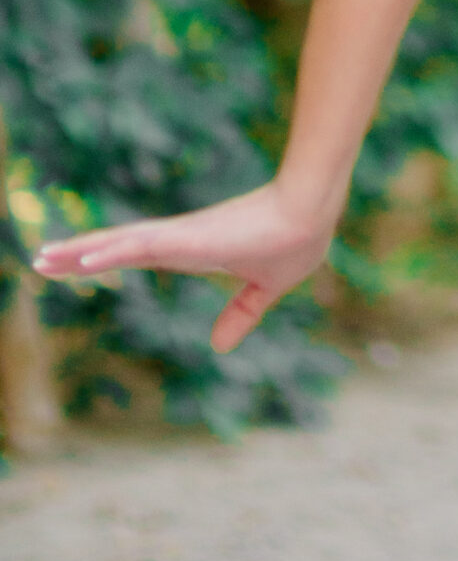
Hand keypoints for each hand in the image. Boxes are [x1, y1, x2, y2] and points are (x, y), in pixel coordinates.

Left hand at [33, 180, 335, 353]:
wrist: (312, 213)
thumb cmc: (295, 240)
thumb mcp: (267, 287)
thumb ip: (242, 312)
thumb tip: (218, 347)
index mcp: (195, 250)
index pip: (138, 254)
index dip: (107, 257)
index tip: (76, 262)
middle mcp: (180, 241)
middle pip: (118, 247)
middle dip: (79, 255)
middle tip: (41, 259)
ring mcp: (180, 237)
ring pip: (119, 244)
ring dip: (81, 252)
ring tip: (43, 258)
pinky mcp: (186, 237)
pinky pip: (139, 244)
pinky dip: (108, 250)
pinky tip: (81, 258)